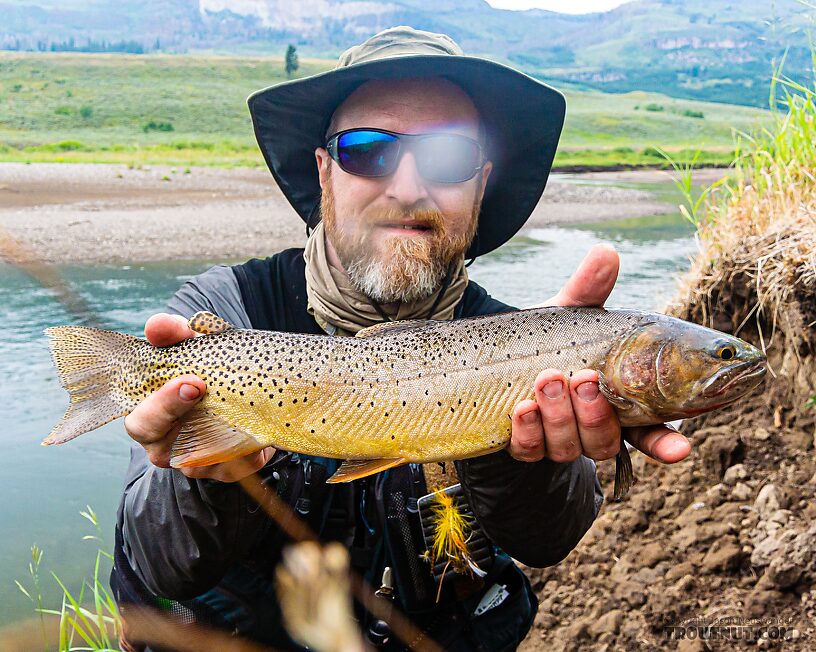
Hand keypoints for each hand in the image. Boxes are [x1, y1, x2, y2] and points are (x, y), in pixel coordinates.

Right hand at [123, 313, 274, 481]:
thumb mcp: (192, 345)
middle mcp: (167, 445)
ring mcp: (197, 462)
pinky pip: (239, 467)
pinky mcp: (228, 470)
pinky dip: (250, 451)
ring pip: (202, 463)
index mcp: (150, 417)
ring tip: (241, 410)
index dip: (160, 405)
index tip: (191, 381)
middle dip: (182, 418)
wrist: (246, 391)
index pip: (140, 422)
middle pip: (162, 450)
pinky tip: (262, 434)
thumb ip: (173, 333)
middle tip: (202, 387)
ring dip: (221, 436)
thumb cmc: (205, 370)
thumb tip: (158, 325)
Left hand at [509, 244, 690, 465]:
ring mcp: (557, 439)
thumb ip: (589, 289)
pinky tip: (521, 408)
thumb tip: (607, 252)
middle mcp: (591, 427)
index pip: (651, 432)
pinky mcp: (523, 444)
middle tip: (583, 378)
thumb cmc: (547, 336)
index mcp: (618, 402)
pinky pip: (529, 451)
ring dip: (560, 416)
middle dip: (594, 413)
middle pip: (604, 440)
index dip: (666, 444)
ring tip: (547, 380)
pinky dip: (528, 431)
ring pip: (569, 447)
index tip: (680, 447)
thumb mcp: (569, 312)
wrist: (494, 352)